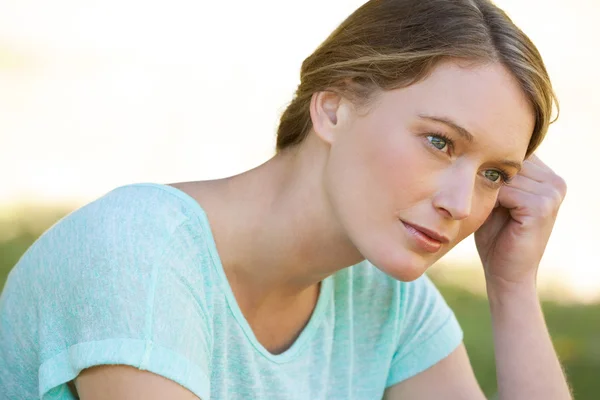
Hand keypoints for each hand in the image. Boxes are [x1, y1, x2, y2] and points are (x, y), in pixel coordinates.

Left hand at [474, 154, 566, 287]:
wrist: (505, 273)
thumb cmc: (494, 236)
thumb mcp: (494, 197)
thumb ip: (494, 174)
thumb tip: (474, 146)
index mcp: (547, 176)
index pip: (512, 153)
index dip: (489, 163)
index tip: (473, 176)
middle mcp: (555, 181)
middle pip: (508, 162)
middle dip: (487, 176)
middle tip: (475, 196)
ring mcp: (552, 193)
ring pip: (505, 176)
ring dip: (488, 190)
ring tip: (486, 209)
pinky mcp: (542, 206)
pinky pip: (506, 191)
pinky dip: (493, 202)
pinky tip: (493, 216)